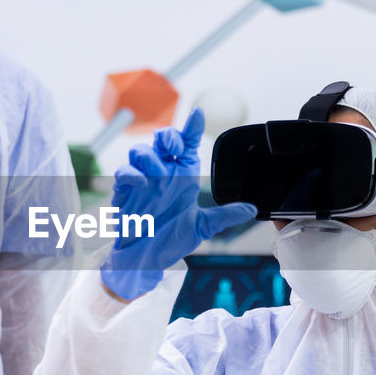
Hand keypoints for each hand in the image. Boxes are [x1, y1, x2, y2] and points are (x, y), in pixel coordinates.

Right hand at [100, 109, 255, 299]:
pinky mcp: (125, 192)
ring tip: (158, 171)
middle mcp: (162, 173)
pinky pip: (124, 173)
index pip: (188, 143)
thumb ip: (224, 216)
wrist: (145, 259)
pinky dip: (132, 174)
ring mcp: (142, 181)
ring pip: (140, 152)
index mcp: (182, 175)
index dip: (192, 127)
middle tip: (173, 145)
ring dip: (149, 156)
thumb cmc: (170, 239)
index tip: (198, 115)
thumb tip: (251, 210)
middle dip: (167, 136)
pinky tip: (143, 184)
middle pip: (162, 140)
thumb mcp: (201, 227)